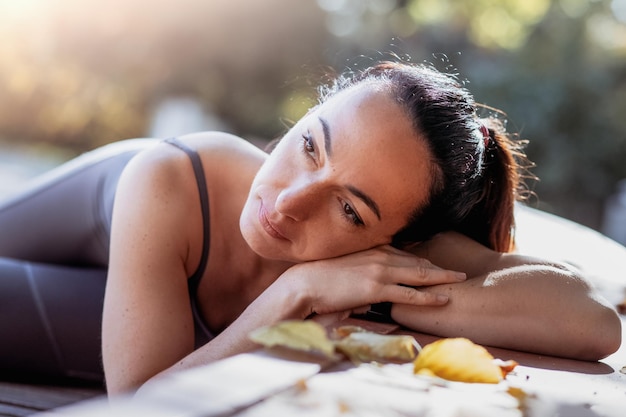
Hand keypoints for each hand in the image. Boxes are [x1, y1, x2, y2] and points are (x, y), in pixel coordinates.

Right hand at [278, 245, 465, 317]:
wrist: (304, 283)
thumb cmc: (319, 279)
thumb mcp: (344, 270)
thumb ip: (360, 275)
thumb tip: (367, 294)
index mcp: (371, 249)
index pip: (404, 254)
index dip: (423, 260)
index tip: (437, 264)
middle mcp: (379, 256)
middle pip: (417, 261)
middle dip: (439, 266)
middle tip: (458, 271)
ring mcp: (379, 271)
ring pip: (419, 274)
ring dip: (442, 277)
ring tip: (459, 281)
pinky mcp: (376, 288)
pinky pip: (410, 293)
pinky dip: (429, 296)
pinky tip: (444, 298)